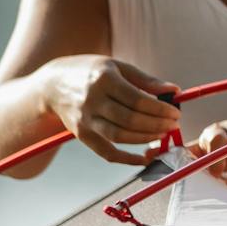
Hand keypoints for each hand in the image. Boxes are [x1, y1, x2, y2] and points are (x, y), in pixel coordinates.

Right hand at [41, 56, 179, 165]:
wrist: (51, 85)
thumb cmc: (90, 72)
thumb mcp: (117, 66)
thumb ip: (146, 80)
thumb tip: (174, 91)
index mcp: (103, 79)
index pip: (137, 99)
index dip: (160, 109)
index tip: (175, 113)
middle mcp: (92, 100)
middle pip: (129, 119)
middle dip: (157, 125)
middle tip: (173, 125)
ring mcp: (85, 119)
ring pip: (119, 136)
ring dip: (145, 139)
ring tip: (162, 134)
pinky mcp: (81, 134)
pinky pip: (105, 152)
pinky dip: (126, 159)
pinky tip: (143, 158)